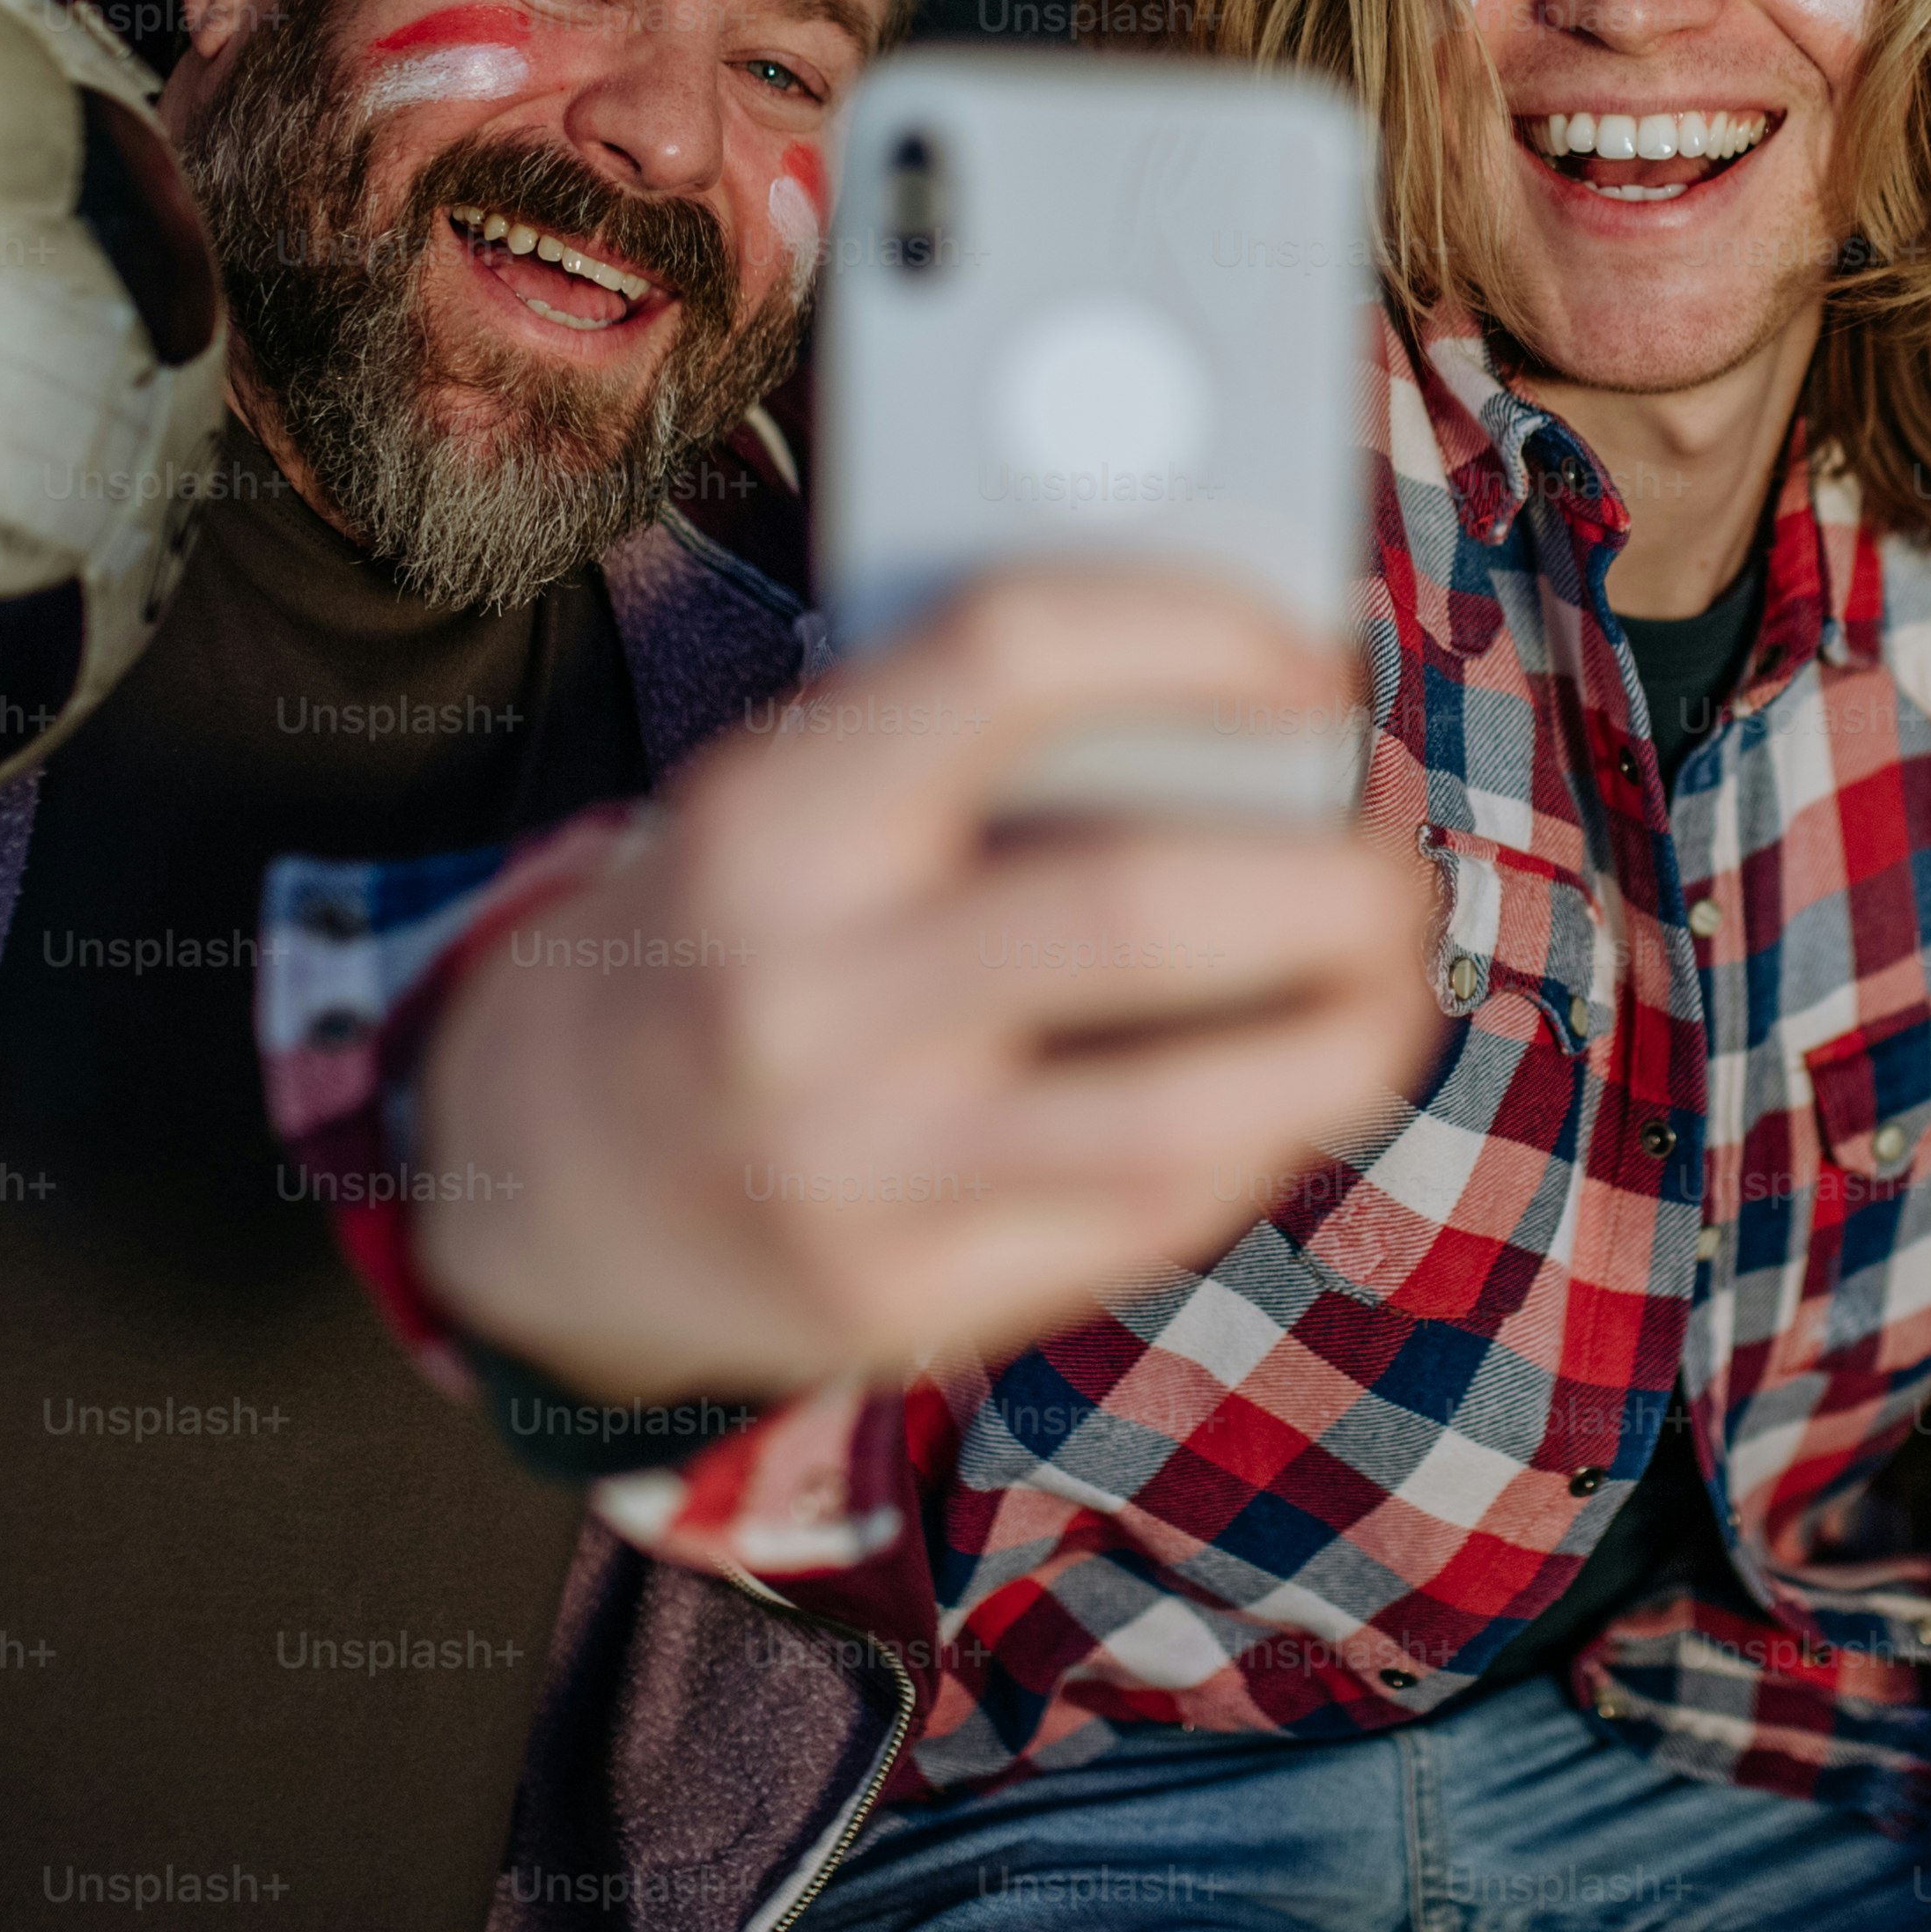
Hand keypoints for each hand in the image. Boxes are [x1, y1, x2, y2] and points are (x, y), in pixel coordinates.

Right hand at [410, 566, 1432, 1402]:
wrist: (539, 1170)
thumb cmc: (733, 930)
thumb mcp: (794, 798)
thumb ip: (977, 754)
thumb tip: (1258, 717)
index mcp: (767, 817)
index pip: (1009, 656)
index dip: (1199, 631)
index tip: (1309, 660)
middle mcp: (798, 993)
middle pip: (1138, 906)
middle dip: (1330, 876)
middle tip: (1390, 858)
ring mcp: (851, 1168)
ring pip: (1180, 1111)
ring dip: (1344, 1034)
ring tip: (1385, 979)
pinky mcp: (901, 1300)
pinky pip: (1146, 1218)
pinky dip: (1258, 1136)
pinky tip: (1286, 1082)